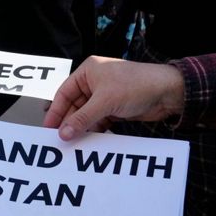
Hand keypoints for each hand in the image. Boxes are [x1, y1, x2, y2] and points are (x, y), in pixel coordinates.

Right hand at [44, 56, 185, 140]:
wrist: (167, 92)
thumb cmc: (137, 84)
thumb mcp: (105, 101)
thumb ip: (83, 118)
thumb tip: (64, 133)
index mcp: (88, 71)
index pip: (64, 92)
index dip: (56, 111)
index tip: (48, 127)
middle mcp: (94, 82)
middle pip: (74, 105)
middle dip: (68, 122)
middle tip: (59, 139)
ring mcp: (105, 96)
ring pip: (86, 115)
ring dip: (81, 128)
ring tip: (73, 144)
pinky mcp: (115, 108)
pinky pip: (98, 121)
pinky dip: (94, 131)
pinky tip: (89, 141)